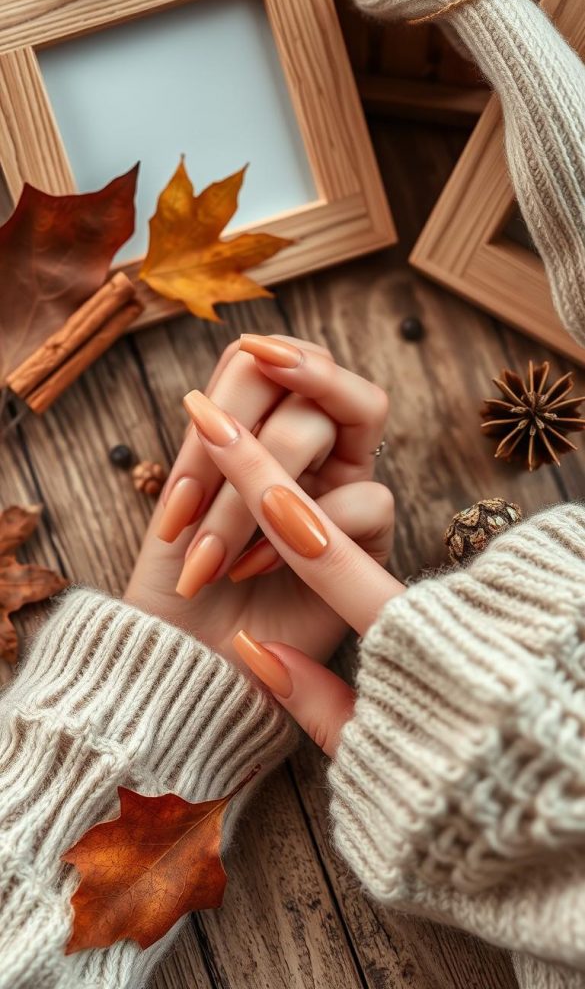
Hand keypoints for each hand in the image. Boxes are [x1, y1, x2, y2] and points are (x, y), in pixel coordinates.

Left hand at [125, 335, 401, 668]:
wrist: (188, 665)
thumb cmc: (177, 582)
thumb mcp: (185, 495)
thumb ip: (220, 428)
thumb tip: (248, 348)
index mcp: (267, 427)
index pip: (274, 362)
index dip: (244, 376)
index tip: (195, 413)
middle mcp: (316, 449)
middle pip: (318, 373)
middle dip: (249, 421)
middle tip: (204, 463)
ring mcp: (347, 488)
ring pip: (354, 414)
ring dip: (266, 475)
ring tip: (209, 545)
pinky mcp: (372, 541)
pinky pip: (368, 497)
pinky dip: (302, 525)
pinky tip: (251, 567)